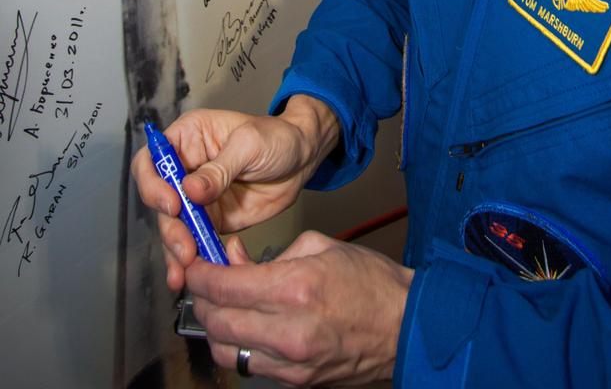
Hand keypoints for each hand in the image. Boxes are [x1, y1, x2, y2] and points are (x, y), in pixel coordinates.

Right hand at [130, 96, 339, 289]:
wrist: (303, 160)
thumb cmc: (278, 137)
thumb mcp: (250, 145)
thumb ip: (220, 169)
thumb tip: (189, 190)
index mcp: (188, 138)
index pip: (153, 159)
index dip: (153, 183)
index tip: (172, 205)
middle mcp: (186, 168)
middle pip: (159, 199)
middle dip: (169, 225)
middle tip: (184, 245)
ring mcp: (197, 197)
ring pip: (172, 225)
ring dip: (175, 248)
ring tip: (186, 266)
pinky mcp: (210, 220)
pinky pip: (192, 240)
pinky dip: (189, 259)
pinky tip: (189, 274)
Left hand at [189, 231, 413, 384]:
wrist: (405, 326)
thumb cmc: (371, 283)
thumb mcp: (322, 247)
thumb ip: (273, 253)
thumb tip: (235, 259)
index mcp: (296, 288)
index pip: (225, 286)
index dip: (200, 274)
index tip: (194, 265)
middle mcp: (289, 330)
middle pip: (217, 323)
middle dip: (200, 300)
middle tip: (200, 283)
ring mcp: (291, 363)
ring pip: (227, 352)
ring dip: (214, 329)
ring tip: (219, 307)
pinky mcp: (296, 382)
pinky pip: (251, 366)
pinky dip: (239, 346)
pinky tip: (245, 327)